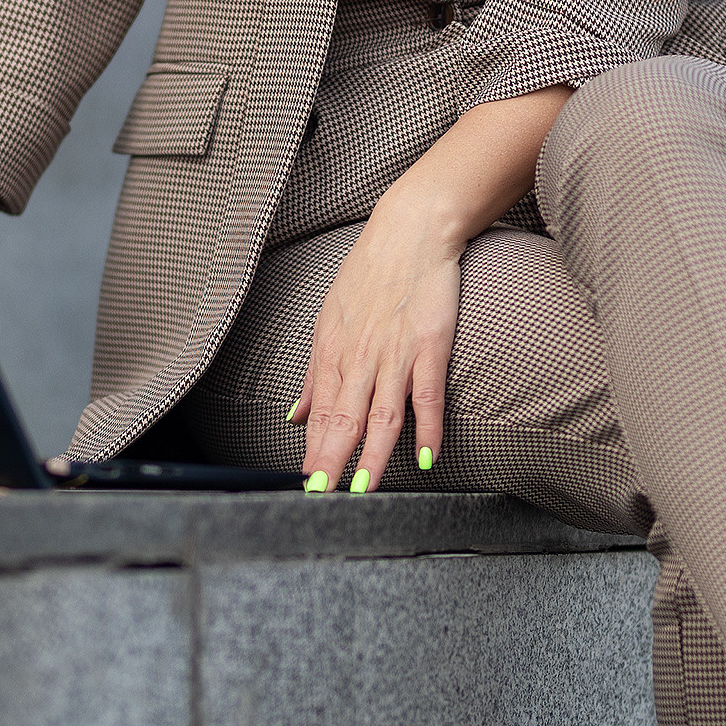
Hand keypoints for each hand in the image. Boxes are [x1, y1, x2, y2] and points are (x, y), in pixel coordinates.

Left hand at [290, 180, 461, 491]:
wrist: (412, 231)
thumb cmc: (371, 274)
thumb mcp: (330, 319)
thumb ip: (315, 374)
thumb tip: (294, 416)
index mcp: (332, 350)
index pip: (320, 412)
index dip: (314, 450)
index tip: (308, 483)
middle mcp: (360, 355)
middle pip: (344, 418)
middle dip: (332, 460)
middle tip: (323, 495)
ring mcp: (396, 352)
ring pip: (382, 414)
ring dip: (373, 455)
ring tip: (364, 489)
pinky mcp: (430, 344)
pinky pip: (428, 394)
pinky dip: (428, 427)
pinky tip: (427, 456)